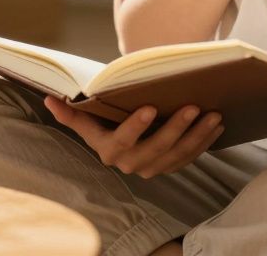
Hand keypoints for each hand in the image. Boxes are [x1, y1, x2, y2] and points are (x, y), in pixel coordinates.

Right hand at [43, 96, 223, 178]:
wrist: (119, 137)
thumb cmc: (103, 121)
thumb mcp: (87, 118)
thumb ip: (71, 112)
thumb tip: (50, 99)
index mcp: (109, 150)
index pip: (123, 140)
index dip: (136, 126)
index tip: (149, 107)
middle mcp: (131, 164)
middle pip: (157, 148)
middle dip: (176, 128)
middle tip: (193, 106)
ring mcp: (153, 167)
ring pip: (178, 154)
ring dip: (197, 136)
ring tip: (213, 114)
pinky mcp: (169, 166)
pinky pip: (190, 157)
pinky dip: (205, 142)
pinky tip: (217, 125)